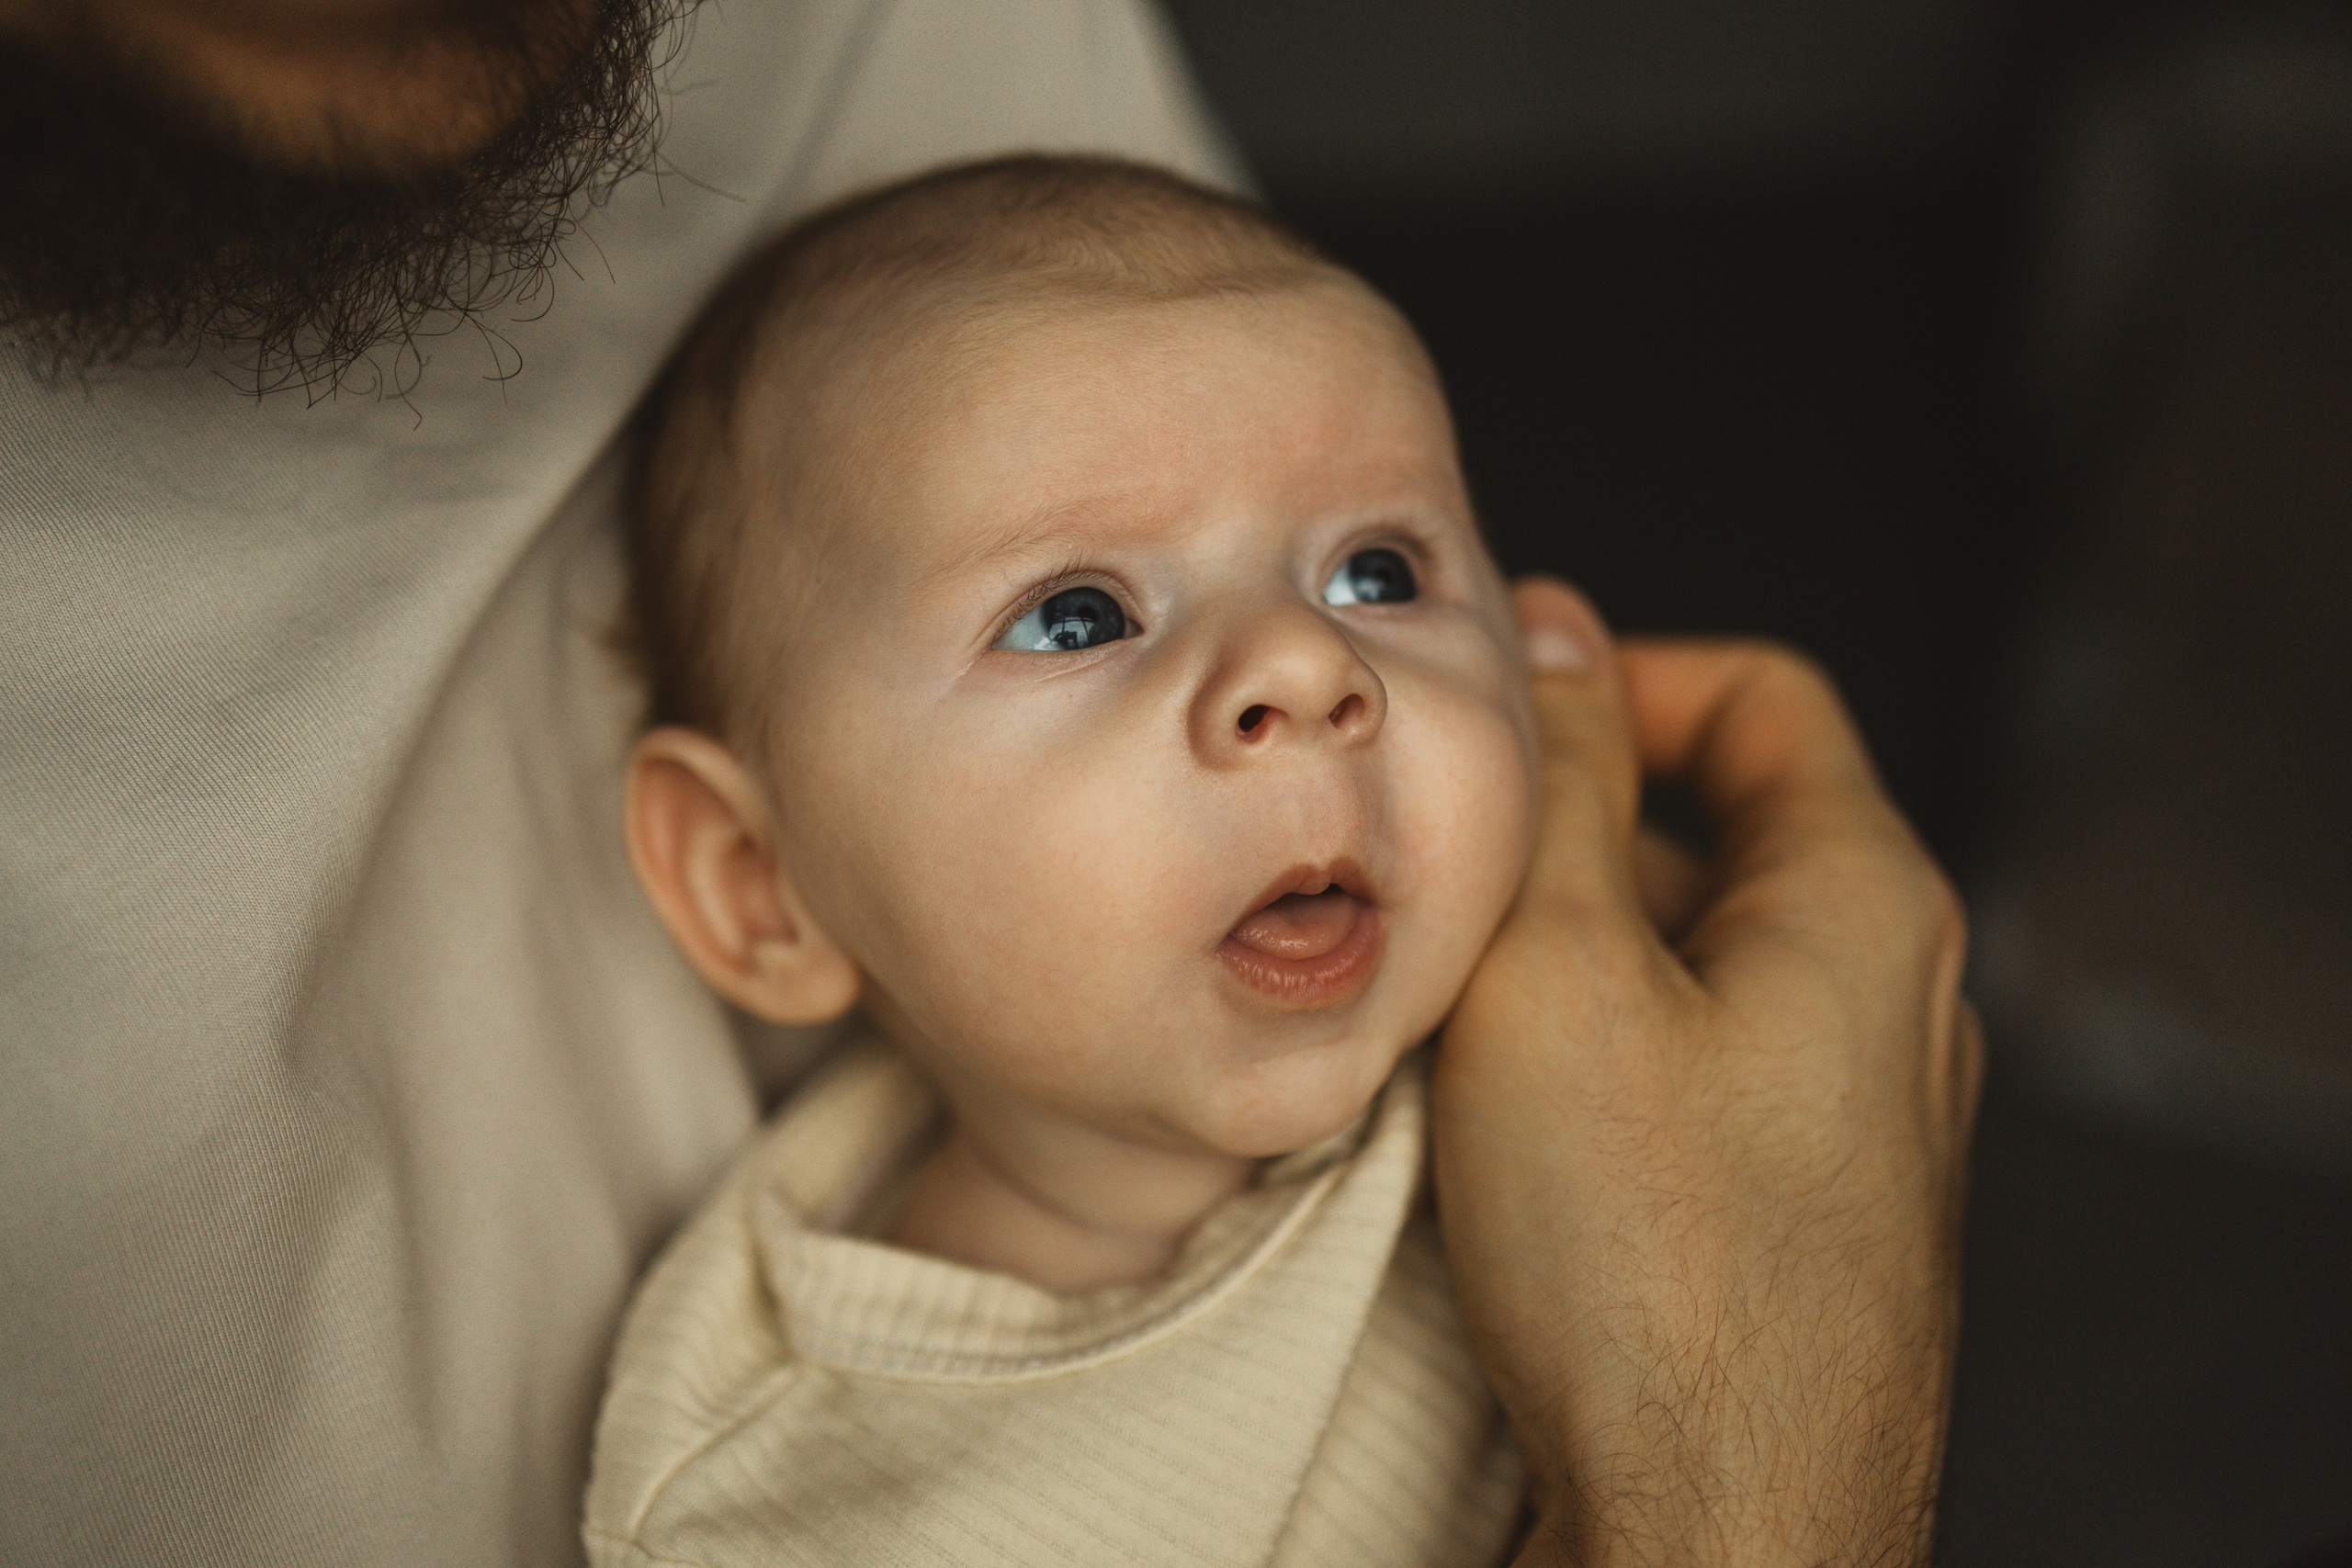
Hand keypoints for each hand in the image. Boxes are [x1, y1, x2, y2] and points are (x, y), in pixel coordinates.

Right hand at [1432, 580, 1982, 1566]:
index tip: (1504, 714)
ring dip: (1576, 950)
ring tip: (1452, 997)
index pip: (1758, 695)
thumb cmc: (1652, 1272)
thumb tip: (1557, 631)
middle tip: (1447, 864)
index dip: (1620, 673)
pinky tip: (1502, 1115)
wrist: (1722, 1535)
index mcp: (1864, 902)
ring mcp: (1863, 1118)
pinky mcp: (1812, 1214)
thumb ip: (1558, 782)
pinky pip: (1702, 1074)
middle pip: (1727, 828)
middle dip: (1575, 826)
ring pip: (1702, 961)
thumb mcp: (1559, 970)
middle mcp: (1896, 1000)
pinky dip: (1603, 1054)